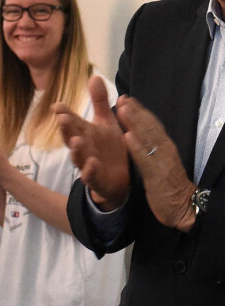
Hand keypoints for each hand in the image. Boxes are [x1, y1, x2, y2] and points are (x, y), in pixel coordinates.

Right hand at [55, 76, 129, 210]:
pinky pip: (90, 176)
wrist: (119, 178)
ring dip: (76, 149)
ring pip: (77, 157)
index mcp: (83, 131)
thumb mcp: (106, 121)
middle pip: (70, 136)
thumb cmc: (109, 147)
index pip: (71, 120)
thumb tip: (94, 76)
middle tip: (62, 118)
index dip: (64, 113)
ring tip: (77, 140)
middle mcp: (82, 146)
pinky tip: (93, 163)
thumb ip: (99, 101)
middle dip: (65, 128)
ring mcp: (86, 163)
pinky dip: (90, 170)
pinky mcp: (96, 179)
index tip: (57, 106)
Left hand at [118, 97, 196, 231]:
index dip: (139, 110)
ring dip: (134, 123)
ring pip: (147, 139)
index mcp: (164, 146)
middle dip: (135, 112)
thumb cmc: (168, 182)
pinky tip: (127, 137)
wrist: (183, 207)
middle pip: (149, 127)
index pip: (151, 124)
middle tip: (122, 98)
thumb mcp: (159, 160)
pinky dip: (137, 148)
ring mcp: (161, 162)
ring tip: (123, 109)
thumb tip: (138, 130)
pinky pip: (145, 160)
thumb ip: (151, 145)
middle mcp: (164, 150)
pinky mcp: (156, 176)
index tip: (126, 98)